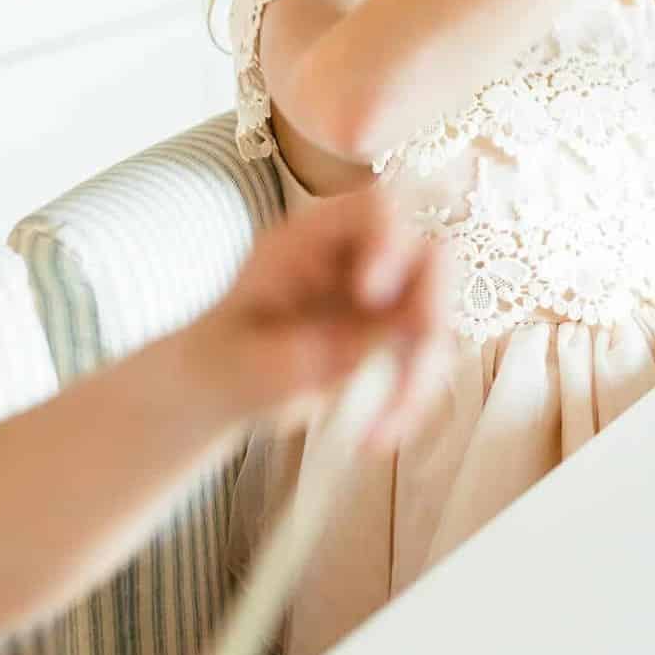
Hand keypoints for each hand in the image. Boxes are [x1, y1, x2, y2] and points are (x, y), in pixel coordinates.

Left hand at [190, 188, 450, 448]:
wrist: (221, 390)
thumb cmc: (219, 361)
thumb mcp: (240, 359)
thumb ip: (293, 354)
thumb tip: (354, 351)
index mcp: (312, 240)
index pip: (375, 213)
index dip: (388, 242)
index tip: (369, 293)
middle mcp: (358, 260)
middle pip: (427, 259)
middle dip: (431, 304)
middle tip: (419, 344)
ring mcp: (384, 299)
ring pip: (436, 320)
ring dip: (419, 378)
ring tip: (377, 436)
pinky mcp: (396, 340)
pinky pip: (425, 364)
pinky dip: (409, 403)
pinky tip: (374, 441)